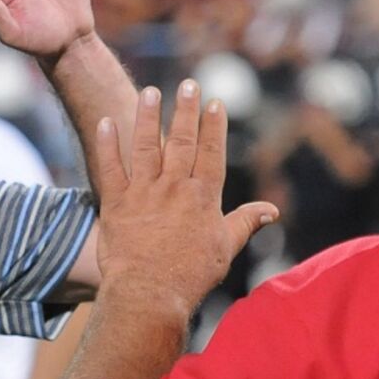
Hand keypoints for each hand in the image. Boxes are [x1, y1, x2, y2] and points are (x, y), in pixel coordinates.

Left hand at [96, 82, 278, 312]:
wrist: (150, 295)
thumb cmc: (191, 275)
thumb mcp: (225, 248)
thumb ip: (245, 222)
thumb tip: (271, 210)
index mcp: (203, 197)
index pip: (210, 152)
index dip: (213, 126)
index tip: (214, 102)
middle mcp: (174, 188)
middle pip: (180, 141)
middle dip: (185, 110)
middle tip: (188, 83)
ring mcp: (143, 193)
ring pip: (145, 146)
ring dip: (147, 116)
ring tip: (150, 92)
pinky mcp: (116, 203)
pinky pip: (110, 168)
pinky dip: (107, 145)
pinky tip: (106, 123)